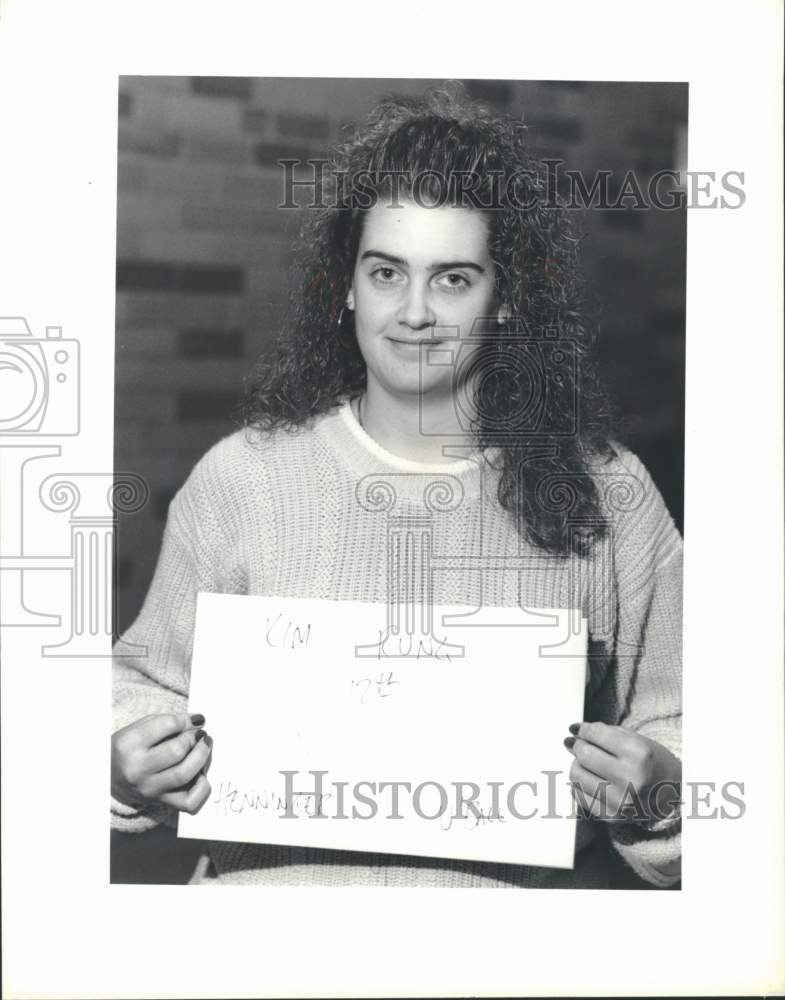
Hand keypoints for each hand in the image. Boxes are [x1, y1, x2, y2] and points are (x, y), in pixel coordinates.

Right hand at [111, 712, 212, 815]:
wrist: (109, 778)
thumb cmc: (128, 749)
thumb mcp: (136, 729)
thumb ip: (165, 721)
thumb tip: (198, 721)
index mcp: (128, 745)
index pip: (167, 725)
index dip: (185, 719)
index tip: (193, 720)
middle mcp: (137, 769)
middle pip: (178, 750)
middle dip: (194, 738)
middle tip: (198, 734)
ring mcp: (150, 789)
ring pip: (185, 773)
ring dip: (202, 756)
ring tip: (205, 745)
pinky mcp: (161, 802)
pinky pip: (189, 801)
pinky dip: (202, 788)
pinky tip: (201, 773)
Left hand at [564, 721, 680, 823]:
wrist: (673, 795)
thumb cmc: (652, 762)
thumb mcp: (637, 740)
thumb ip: (606, 733)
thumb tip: (575, 732)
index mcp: (639, 755)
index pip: (596, 735)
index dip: (582, 729)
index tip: (576, 729)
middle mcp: (631, 779)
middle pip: (584, 754)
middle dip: (577, 745)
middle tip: (578, 743)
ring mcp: (620, 801)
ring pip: (577, 774)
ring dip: (577, 764)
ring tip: (586, 762)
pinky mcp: (611, 817)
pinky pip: (579, 795)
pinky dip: (579, 783)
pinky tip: (589, 778)